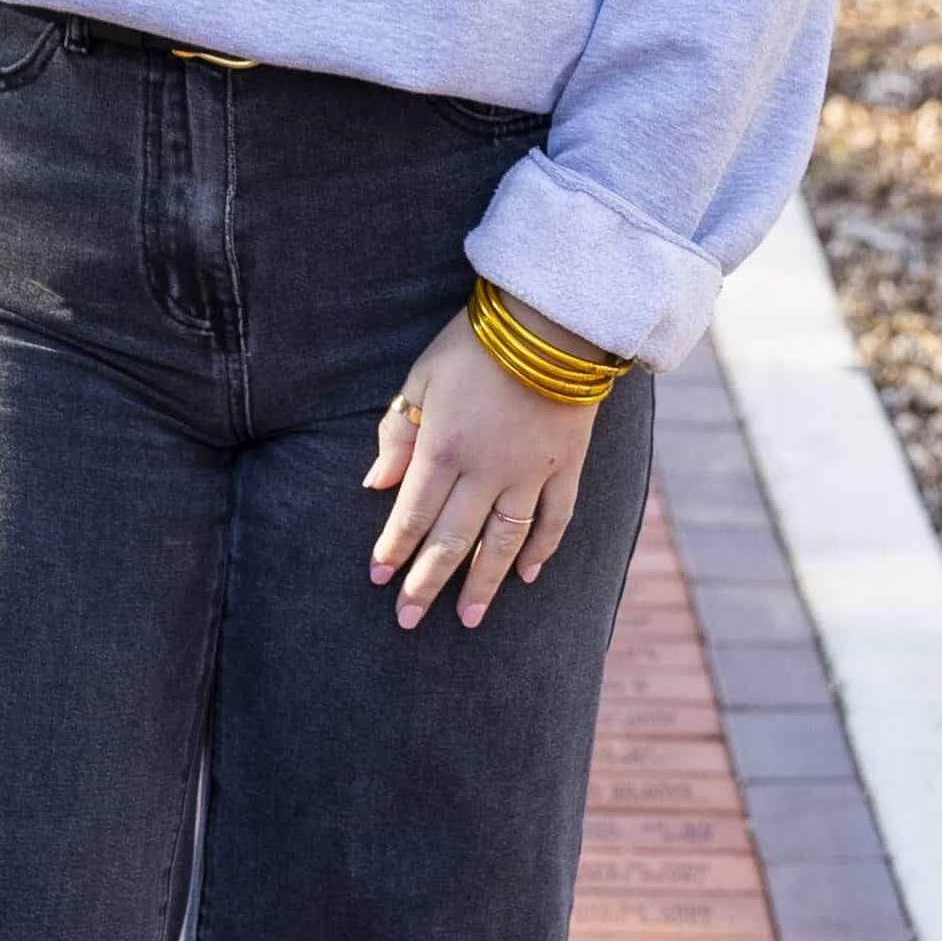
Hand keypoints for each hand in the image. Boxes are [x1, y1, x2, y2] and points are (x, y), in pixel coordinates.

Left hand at [364, 291, 606, 631]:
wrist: (551, 321)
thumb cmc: (474, 344)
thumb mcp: (421, 379)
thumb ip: (398, 433)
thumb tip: (376, 485)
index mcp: (443, 448)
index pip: (412, 514)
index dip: (394, 548)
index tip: (379, 579)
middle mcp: (486, 471)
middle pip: (453, 540)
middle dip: (428, 583)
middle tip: (409, 620)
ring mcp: (530, 472)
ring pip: (503, 541)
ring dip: (484, 582)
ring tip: (470, 618)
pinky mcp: (565, 466)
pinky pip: (555, 518)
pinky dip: (542, 549)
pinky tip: (527, 576)